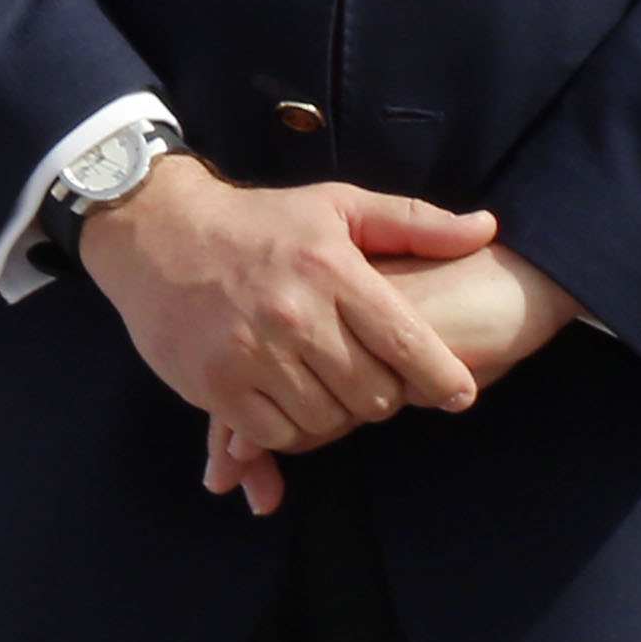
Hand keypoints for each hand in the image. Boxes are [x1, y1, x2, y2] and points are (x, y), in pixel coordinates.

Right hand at [75, 159, 493, 468]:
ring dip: (338, 412)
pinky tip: (291, 398)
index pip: (409, 345)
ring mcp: (251, 352)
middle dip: (384, 394)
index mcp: (331, 270)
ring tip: (329, 385)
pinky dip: (294, 427)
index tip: (457, 393)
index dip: (443, 378)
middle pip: (374, 394)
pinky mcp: (216, 384)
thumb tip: (486, 229)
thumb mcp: (336, 207)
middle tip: (370, 378)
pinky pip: (280, 434)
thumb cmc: (256, 223)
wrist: (154, 232)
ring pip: (330, 421)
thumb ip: (414, 223)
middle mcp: (293, 314)